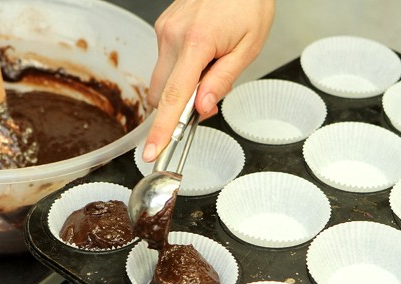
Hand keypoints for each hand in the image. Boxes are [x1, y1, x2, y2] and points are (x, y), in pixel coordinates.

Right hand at [142, 0, 274, 161]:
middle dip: (180, 106)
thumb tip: (203, 109)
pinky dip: (180, 70)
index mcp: (196, 43)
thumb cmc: (248, 3)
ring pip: (163, 79)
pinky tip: (203, 55)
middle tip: (210, 94)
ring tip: (212, 66)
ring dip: (182, 87)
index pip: (174, 98)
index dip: (162, 129)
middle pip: (162, 94)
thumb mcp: (248, 47)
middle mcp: (172, 36)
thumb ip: (222, 81)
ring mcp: (164, 30)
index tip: (151, 152)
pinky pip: (165, 62)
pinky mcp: (163, 27)